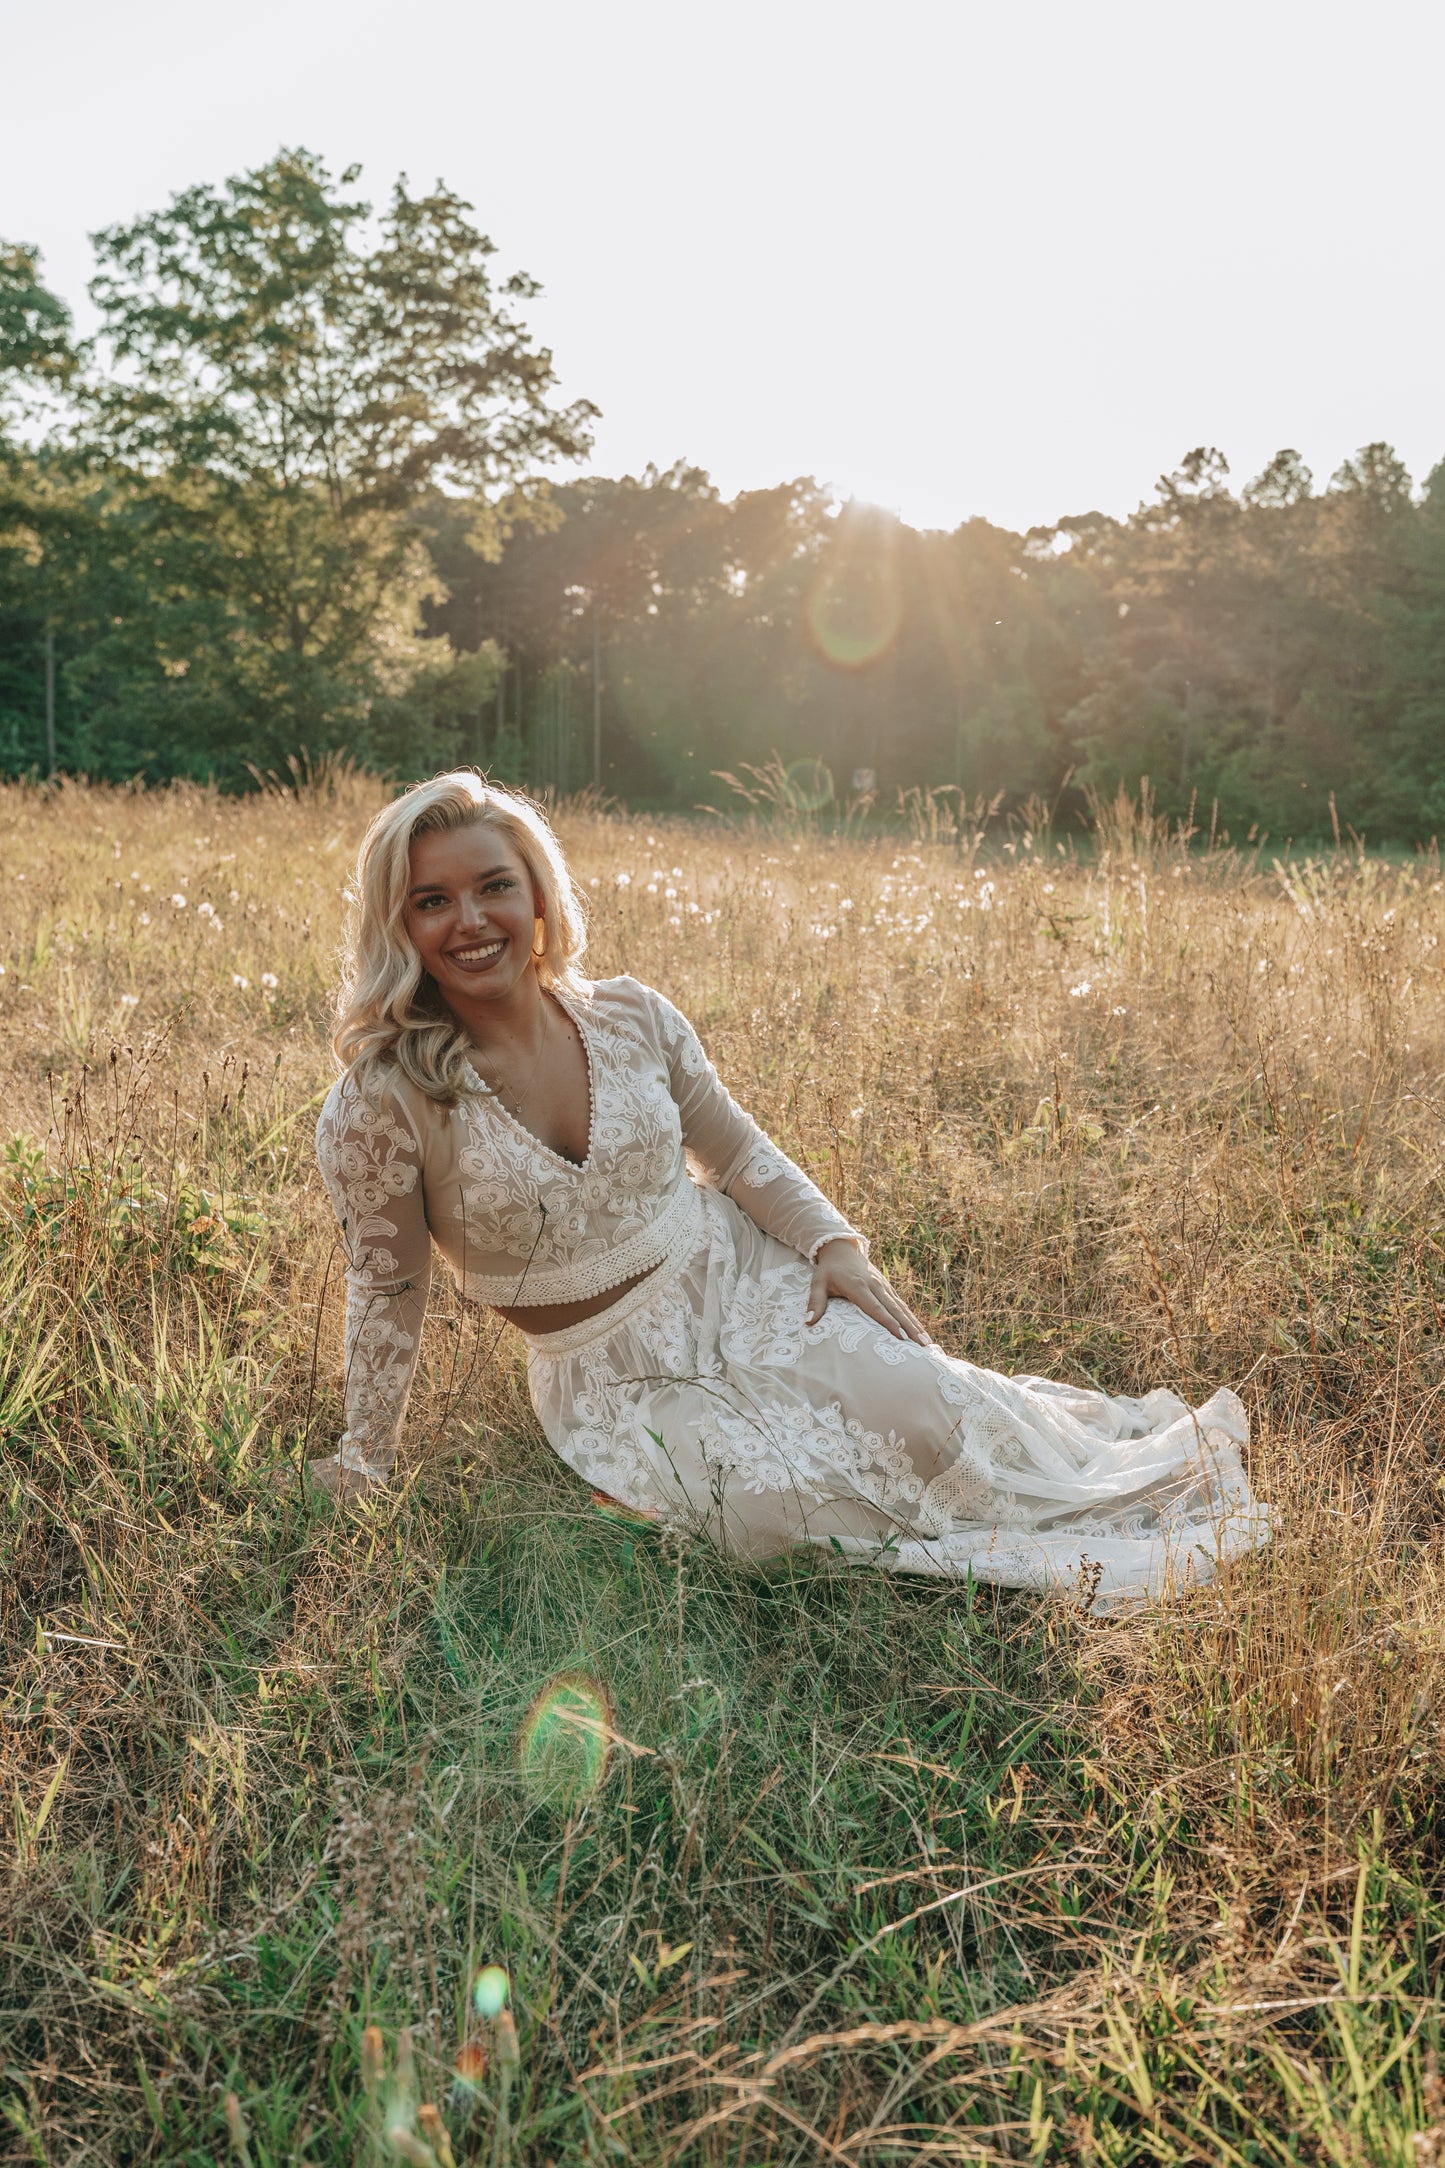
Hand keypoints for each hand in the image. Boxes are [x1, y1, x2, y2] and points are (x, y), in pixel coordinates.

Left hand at [805, 1238, 931, 1344]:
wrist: (841, 1248)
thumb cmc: (828, 1270)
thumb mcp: (817, 1283)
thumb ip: (815, 1302)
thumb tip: (808, 1322)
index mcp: (858, 1286)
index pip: (876, 1308)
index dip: (889, 1323)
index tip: (901, 1338)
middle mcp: (875, 1286)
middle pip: (895, 1310)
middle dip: (910, 1328)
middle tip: (923, 1345)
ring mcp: (883, 1285)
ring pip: (902, 1307)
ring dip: (915, 1325)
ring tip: (926, 1342)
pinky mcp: (886, 1286)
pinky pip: (901, 1304)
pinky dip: (911, 1317)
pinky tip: (919, 1330)